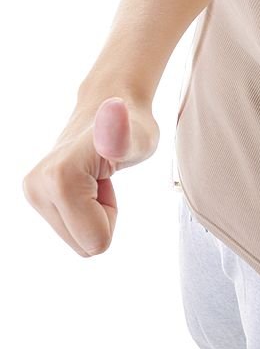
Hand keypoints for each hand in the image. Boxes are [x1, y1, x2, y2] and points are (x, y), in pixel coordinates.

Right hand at [22, 96, 159, 257]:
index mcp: (59, 179)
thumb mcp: (139, 137)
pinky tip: (85, 182)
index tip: (108, 182)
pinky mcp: (33, 195)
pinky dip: (82, 210)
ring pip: (76, 239)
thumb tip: (113, 108)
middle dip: (101, 217)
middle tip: (104, 180)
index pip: (96, 241)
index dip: (111, 215)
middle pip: (83, 244)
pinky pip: (69, 229)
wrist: (109, 104)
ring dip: (92, 213)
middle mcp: (37, 186)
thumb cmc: (132, 126)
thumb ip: (123, 137)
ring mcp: (32, 191)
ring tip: (96, 178)